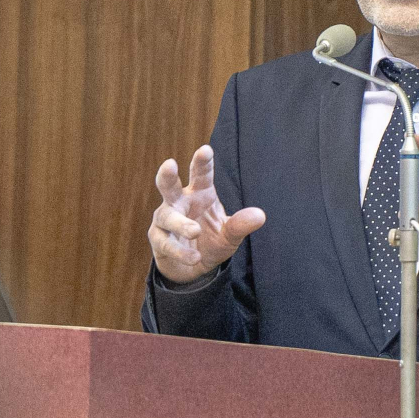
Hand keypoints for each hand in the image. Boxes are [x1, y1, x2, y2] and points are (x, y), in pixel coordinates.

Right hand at [148, 145, 266, 283]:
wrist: (193, 267)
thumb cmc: (211, 240)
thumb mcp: (230, 235)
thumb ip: (240, 225)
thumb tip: (260, 216)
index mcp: (200, 193)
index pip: (201, 174)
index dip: (202, 162)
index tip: (206, 150)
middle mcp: (179, 202)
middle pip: (169, 186)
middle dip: (168, 175)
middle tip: (169, 164)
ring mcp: (165, 220)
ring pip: (167, 216)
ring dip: (180, 223)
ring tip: (195, 231)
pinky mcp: (158, 239)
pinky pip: (165, 243)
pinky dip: (180, 251)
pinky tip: (194, 257)